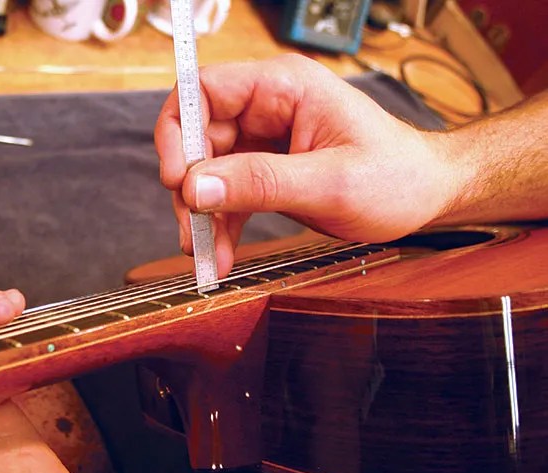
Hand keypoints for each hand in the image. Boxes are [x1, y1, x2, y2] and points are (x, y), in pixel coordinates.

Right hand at [156, 54, 465, 276]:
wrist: (427, 197)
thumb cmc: (397, 177)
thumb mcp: (330, 183)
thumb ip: (260, 182)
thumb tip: (196, 186)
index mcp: (284, 88)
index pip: (205, 90)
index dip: (179, 131)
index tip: (176, 178)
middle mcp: (269, 106)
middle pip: (199, 137)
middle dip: (190, 188)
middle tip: (192, 231)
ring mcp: (265, 139)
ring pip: (208, 170)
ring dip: (202, 214)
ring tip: (206, 253)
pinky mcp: (267, 168)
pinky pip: (228, 192)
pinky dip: (220, 223)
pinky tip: (221, 252)